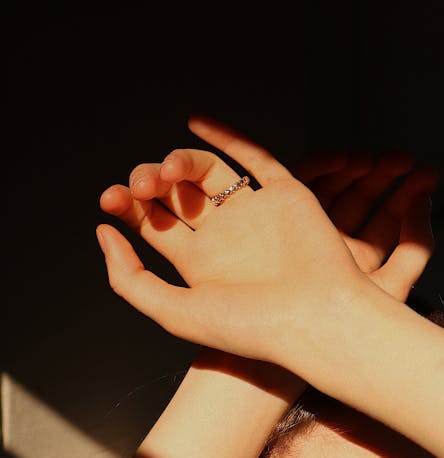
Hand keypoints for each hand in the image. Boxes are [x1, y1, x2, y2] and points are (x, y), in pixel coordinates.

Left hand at [97, 117, 435, 360]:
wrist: (318, 320)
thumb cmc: (253, 329)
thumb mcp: (175, 314)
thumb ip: (130, 281)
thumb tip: (104, 232)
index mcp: (199, 267)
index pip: (153, 224)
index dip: (127, 205)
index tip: (112, 200)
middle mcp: (225, 238)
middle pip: (175, 194)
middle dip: (148, 182)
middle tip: (141, 185)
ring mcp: (254, 215)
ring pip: (207, 173)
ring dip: (178, 161)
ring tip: (167, 170)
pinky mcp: (285, 196)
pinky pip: (254, 158)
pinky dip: (225, 136)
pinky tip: (194, 122)